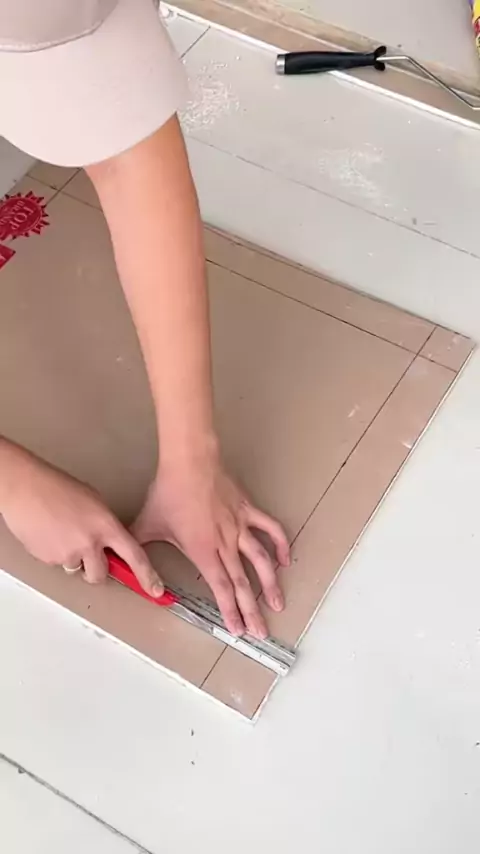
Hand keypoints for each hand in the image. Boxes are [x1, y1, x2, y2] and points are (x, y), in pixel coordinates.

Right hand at [0, 443, 163, 596]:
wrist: (26, 488)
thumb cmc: (57, 488)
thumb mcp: (94, 502)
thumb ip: (106, 525)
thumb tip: (110, 542)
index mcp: (106, 525)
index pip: (135, 556)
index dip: (147, 575)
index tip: (156, 590)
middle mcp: (90, 542)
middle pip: (101, 575)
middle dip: (96, 570)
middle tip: (88, 555)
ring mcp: (68, 553)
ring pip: (76, 569)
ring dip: (73, 559)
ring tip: (62, 533)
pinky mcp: (49, 559)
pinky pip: (57, 564)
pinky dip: (55, 553)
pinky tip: (50, 534)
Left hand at [132, 454, 289, 638]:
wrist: (189, 462)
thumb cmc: (169, 492)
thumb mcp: (148, 525)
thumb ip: (137, 549)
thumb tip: (123, 564)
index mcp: (203, 551)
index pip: (221, 589)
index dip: (230, 612)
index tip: (237, 630)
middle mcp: (225, 543)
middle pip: (243, 583)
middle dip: (252, 610)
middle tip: (261, 631)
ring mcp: (239, 527)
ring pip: (261, 561)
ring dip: (271, 584)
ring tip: (279, 602)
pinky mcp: (248, 510)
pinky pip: (270, 528)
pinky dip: (280, 544)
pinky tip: (285, 559)